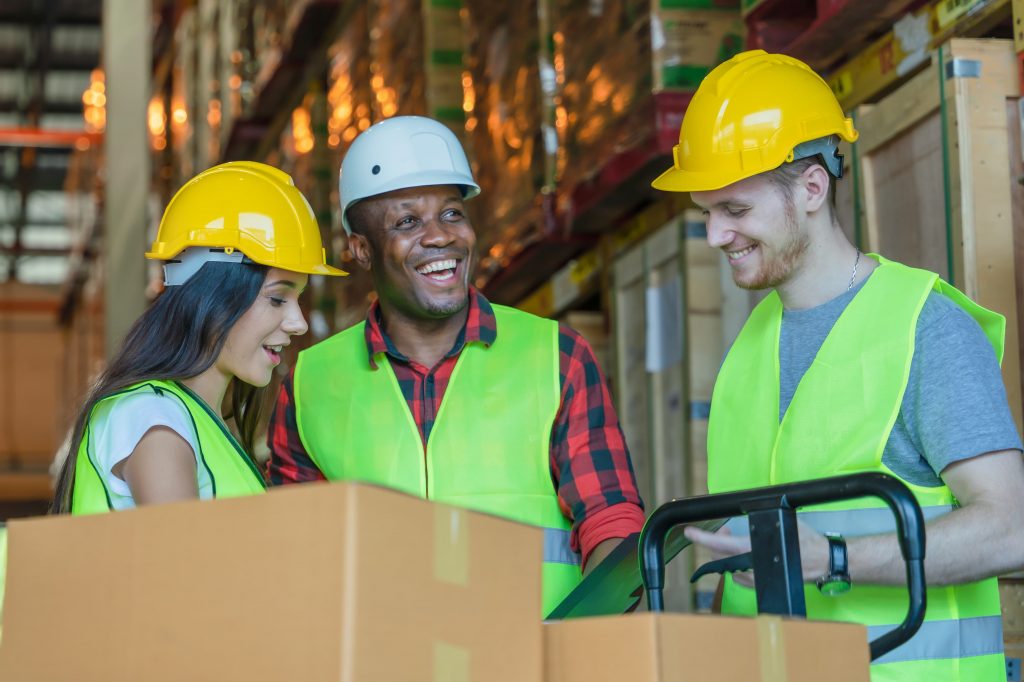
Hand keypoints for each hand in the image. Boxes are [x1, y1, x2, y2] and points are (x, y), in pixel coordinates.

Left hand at [684, 521, 831, 587]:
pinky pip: (738, 576)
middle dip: (716, 541)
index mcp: (754, 551)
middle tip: (724, 531)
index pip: (721, 545)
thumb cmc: (806, 541)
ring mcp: (755, 579)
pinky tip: (743, 557)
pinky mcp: (760, 586)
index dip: (702, 538)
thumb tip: (750, 513)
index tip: (688, 532)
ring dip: (727, 553)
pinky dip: (736, 565)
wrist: (824, 562)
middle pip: (720, 555)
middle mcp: (751, 568)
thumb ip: (763, 522)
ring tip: (735, 541)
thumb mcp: (783, 523)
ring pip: (728, 566)